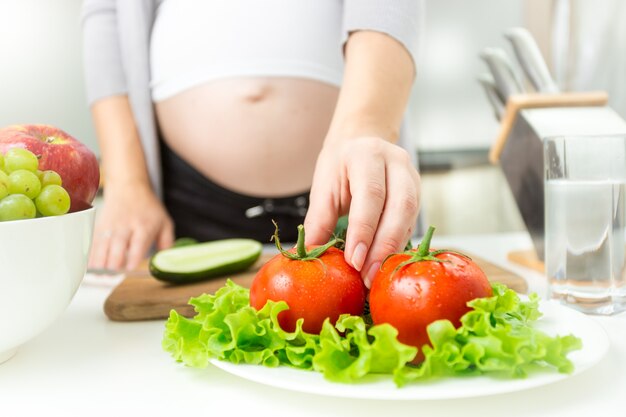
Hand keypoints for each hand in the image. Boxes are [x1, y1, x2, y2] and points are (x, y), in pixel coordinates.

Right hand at [88, 183, 174, 271]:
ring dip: (100, 261)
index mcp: (144, 226)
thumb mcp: (165, 222)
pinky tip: (90, 267)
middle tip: (112, 275)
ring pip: (103, 245)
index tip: (130, 268)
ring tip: (98, 275)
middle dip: (113, 261)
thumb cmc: (148, 208)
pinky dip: (90, 255)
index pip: (138, 242)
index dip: (133, 255)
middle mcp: (126, 226)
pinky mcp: (100, 227)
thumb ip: (167, 242)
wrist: (128, 187)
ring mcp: (111, 227)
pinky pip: (93, 243)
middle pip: (117, 244)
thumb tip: (165, 260)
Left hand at [304, 136, 420, 287]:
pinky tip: (384, 263)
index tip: (354, 261)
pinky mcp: (418, 193)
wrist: (360, 144)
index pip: (370, 194)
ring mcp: (412, 177)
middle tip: (367, 275)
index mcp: (367, 155)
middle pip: (399, 206)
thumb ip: (319, 221)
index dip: (364, 230)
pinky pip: (411, 222)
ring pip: (410, 216)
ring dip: (393, 249)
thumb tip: (310, 255)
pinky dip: (397, 245)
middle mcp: (396, 162)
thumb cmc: (339, 167)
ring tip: (374, 274)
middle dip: (383, 246)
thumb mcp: (323, 187)